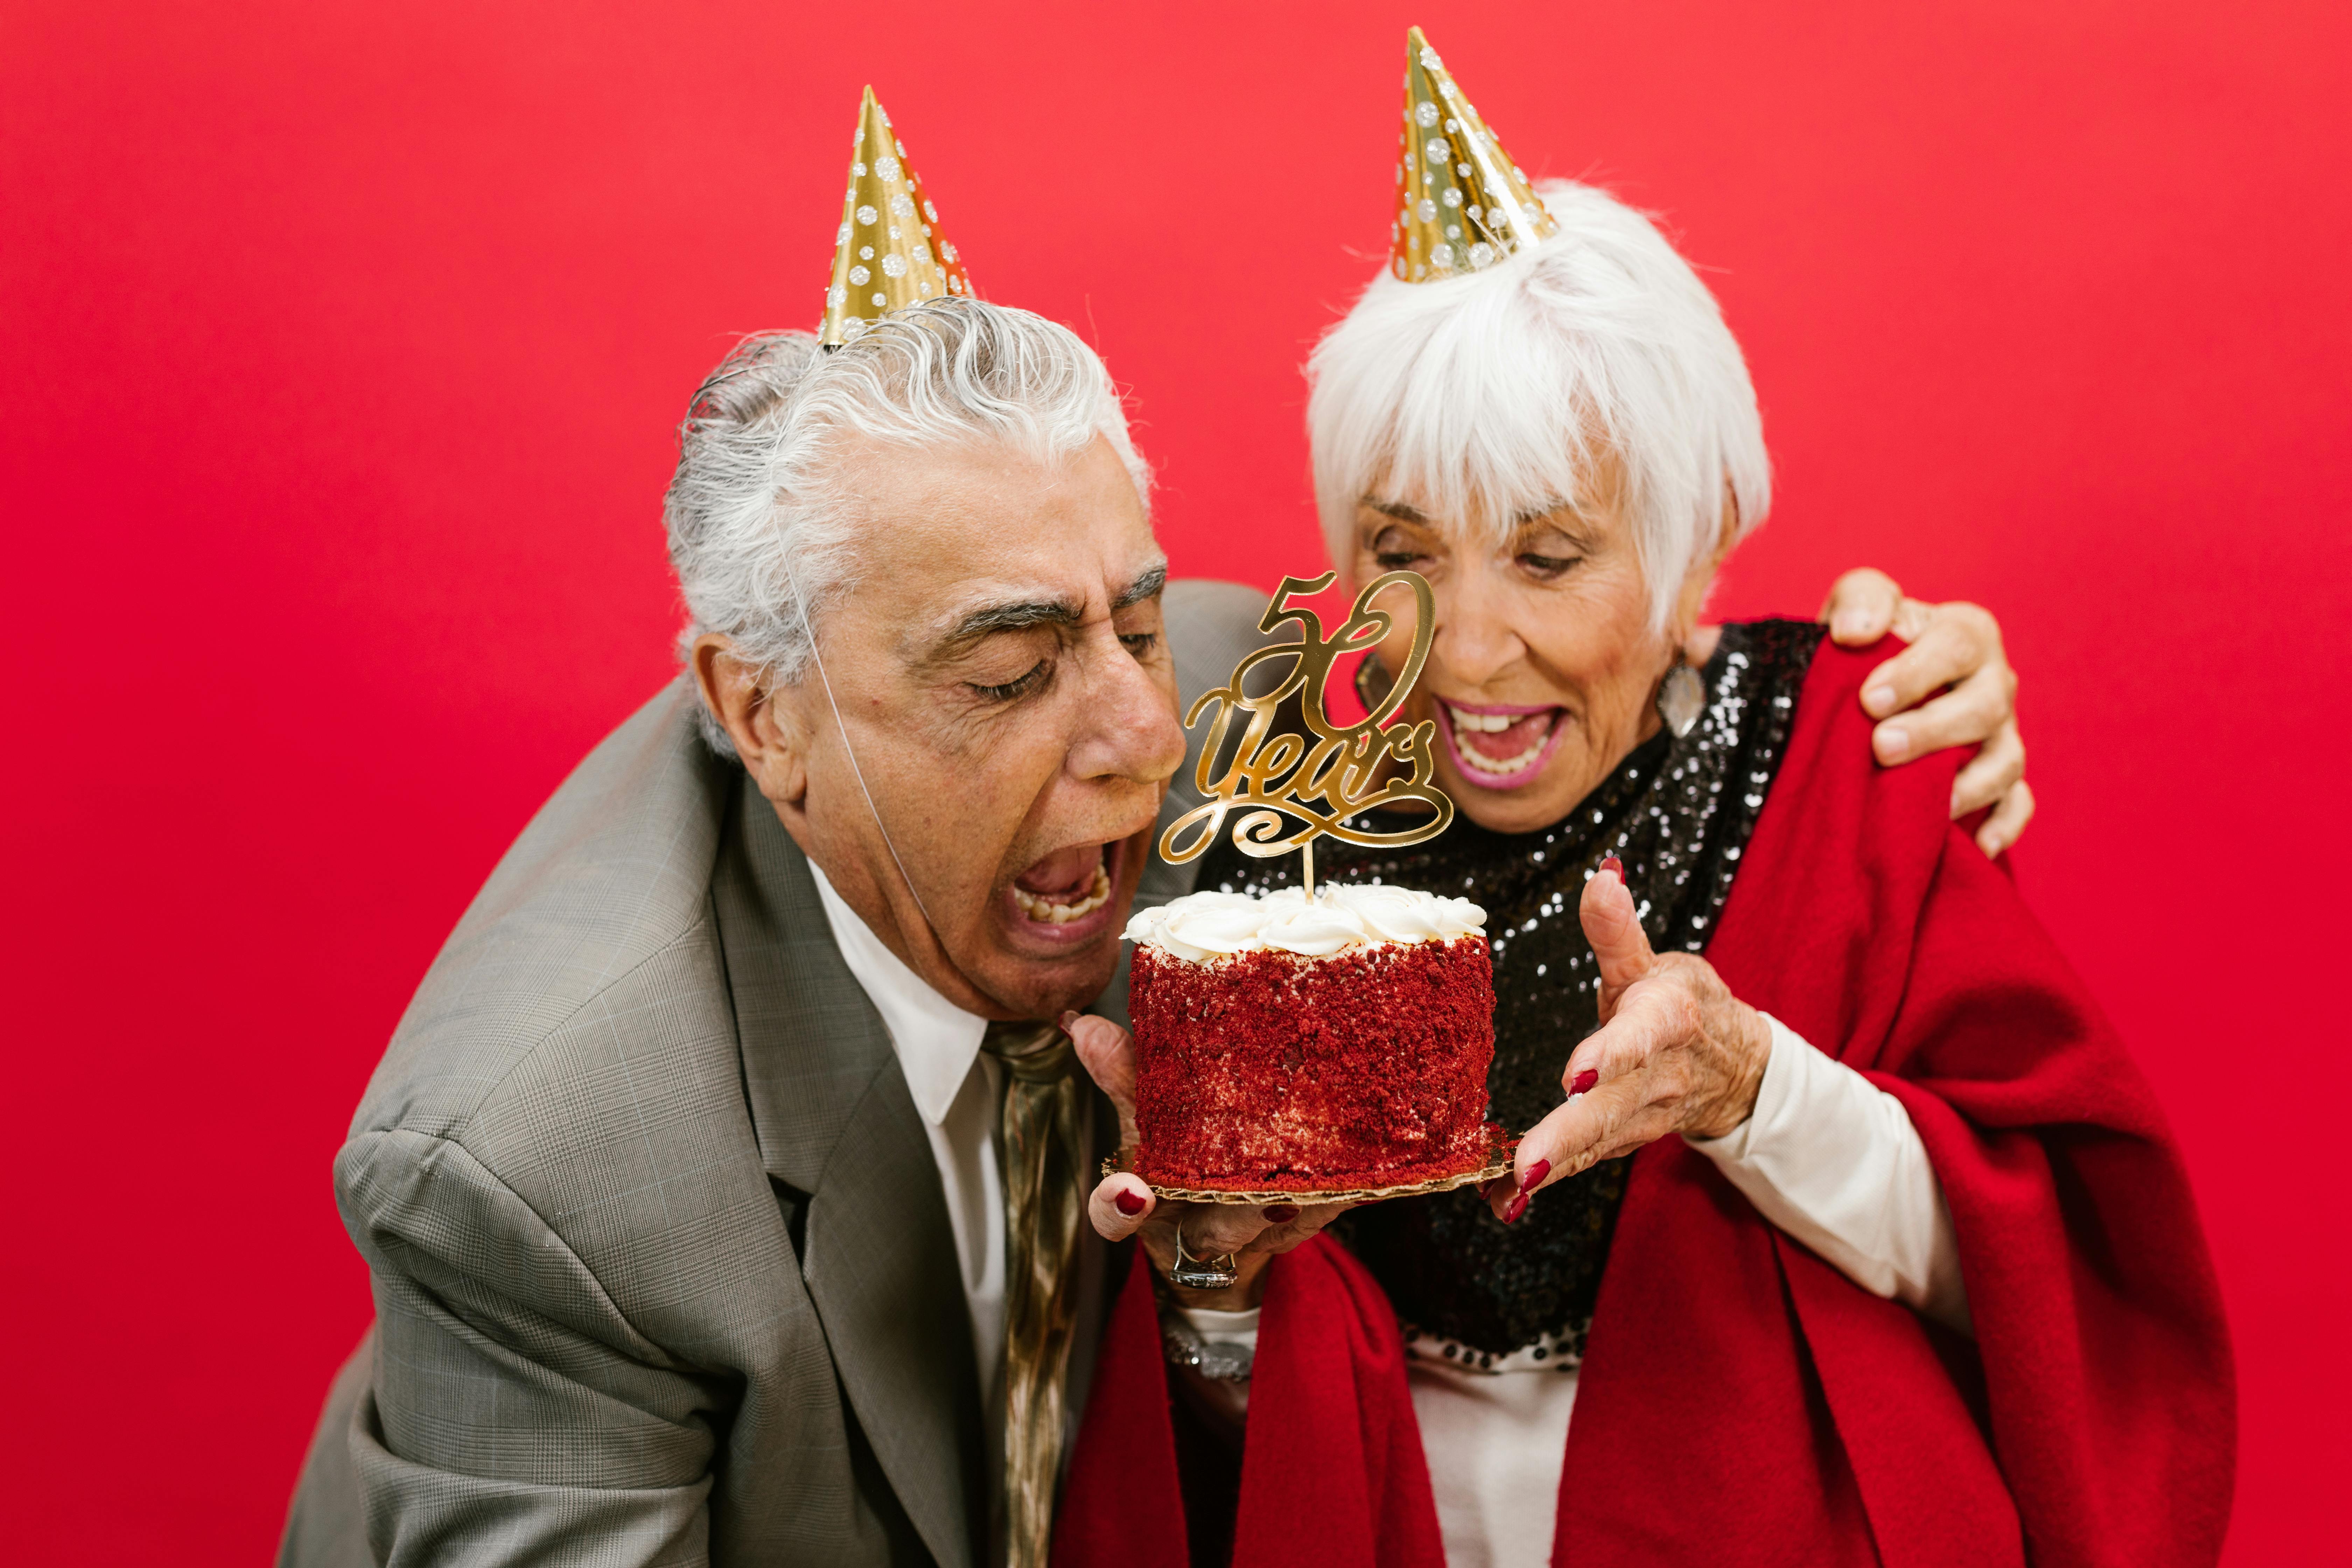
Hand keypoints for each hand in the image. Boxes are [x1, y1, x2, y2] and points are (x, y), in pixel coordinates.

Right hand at [1064, 1011, 1352, 1309]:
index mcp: (1149, 1204)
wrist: (1236, 1232)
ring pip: (1268, 1229)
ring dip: (1286, 1204)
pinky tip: (1349, 1177)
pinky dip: (1332, 1195)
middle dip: (1230, 1215)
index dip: (1119, 1209)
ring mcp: (1250, 1234)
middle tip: (1261, 1196)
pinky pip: (1320, 1213)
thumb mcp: (1148, 1120)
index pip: (1117, 1217)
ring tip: (1301, 1187)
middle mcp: (1197, 1228)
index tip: (1131, 1191)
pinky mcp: (1300, 1226)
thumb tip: (1080, 1022)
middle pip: (1207, 1230)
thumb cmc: (1184, 1163)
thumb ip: (1124, 1076)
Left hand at [1492, 859, 1769, 1219]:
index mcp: (1665, 1022)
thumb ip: (1618, 929)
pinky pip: (1584, 1161)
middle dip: (1568, 1137)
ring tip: (1511, 1187)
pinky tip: (1506, 1201)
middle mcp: (1656, 1076)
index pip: (1640, 1039)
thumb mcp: (1652, 962)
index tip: (1578, 1075)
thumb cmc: (1680, 1003)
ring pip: (1595, 1143)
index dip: (1611, 1055)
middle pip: (1610, 1108)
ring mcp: (1641, 1115)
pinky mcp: (1622, 1139)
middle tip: (1526, 1163)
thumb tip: (1601, 876)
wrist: (1735, 1064)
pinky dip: (1550, 1180)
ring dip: (1554, 1167)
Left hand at [1817, 568, 2034, 856]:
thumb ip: (1861, 599)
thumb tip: (1855, 631)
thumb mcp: (1856, 608)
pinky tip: (1977, 845)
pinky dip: (2003, 825)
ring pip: (2005, 761)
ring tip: (1927, 802)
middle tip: (1882, 747)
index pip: (1957, 644)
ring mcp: (2002, 735)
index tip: (1869, 699)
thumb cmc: (1864, 646)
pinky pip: (2017, 805)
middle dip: (1934, 730)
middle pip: (1985, 707)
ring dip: (1968, 784)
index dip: (1917, 672)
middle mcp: (1993, 683)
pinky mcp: (2001, 780)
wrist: (1865, 693)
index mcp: (1966, 634)